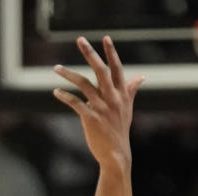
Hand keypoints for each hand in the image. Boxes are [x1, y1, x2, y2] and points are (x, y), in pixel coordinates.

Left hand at [53, 36, 143, 167]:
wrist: (116, 154)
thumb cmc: (120, 129)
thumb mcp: (128, 108)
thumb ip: (131, 90)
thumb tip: (141, 77)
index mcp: (121, 94)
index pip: (117, 69)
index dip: (111, 53)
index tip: (105, 38)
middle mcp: (112, 98)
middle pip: (101, 70)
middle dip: (90, 54)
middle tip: (80, 40)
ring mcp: (102, 107)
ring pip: (84, 84)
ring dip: (68, 74)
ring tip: (56, 68)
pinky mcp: (91, 118)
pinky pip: (75, 103)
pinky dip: (65, 96)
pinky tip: (56, 91)